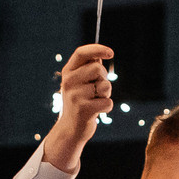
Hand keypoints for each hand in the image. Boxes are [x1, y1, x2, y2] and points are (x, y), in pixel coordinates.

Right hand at [41, 43, 113, 165]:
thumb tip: (101, 54)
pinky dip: (107, 107)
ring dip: (106, 94)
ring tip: (94, 101)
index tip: (111, 53)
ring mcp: (75, 96)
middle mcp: (68, 82)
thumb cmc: (80, 102)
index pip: (81, 53)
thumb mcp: (79, 82)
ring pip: (105, 86)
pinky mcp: (84, 110)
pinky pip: (108, 102)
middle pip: (97, 68)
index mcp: (67, 72)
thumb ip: (88, 68)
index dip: (97, 49)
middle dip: (103, 78)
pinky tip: (96, 112)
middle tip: (96, 90)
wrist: (70, 129)